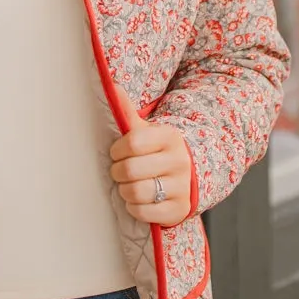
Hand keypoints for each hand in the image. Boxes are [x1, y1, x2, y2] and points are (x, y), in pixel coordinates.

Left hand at [109, 99, 192, 226]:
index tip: (117, 152)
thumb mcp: (145, 130)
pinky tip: (138, 200)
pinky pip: (145, 213)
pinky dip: (134, 208)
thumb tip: (111, 86)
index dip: (117, 150)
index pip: (133, 142)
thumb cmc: (156, 151)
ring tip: (128, 185)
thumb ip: (127, 112)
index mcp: (170, 136)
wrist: (187, 175)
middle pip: (131, 170)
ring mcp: (182, 187)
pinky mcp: (179, 209)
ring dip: (125, 191)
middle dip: (117, 172)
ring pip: (137, 192)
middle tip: (119, 171)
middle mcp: (180, 161)